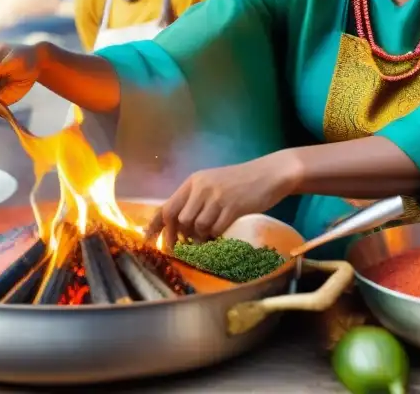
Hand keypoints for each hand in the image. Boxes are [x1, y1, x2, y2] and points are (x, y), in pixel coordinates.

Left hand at [146, 152, 300, 247]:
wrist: (270, 174)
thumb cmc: (241, 181)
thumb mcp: (213, 183)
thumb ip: (196, 200)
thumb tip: (178, 226)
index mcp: (194, 181)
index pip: (166, 206)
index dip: (155, 226)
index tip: (149, 241)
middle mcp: (202, 187)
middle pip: (178, 219)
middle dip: (177, 237)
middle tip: (183, 246)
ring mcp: (217, 196)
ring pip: (196, 227)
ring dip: (200, 237)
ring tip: (208, 237)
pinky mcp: (233, 207)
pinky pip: (215, 230)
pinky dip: (215, 237)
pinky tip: (221, 234)